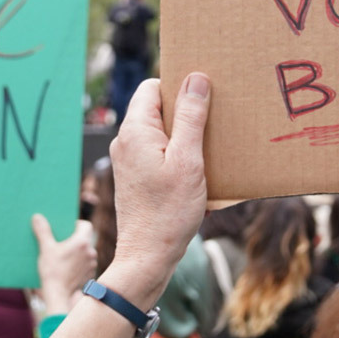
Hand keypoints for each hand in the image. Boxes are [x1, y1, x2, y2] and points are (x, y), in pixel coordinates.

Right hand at [32, 215, 96, 314]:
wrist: (59, 296)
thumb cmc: (52, 272)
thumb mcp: (46, 249)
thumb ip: (43, 231)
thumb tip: (37, 216)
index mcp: (83, 241)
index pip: (85, 225)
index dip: (76, 224)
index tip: (65, 229)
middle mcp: (91, 250)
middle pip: (85, 238)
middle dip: (74, 239)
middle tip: (61, 242)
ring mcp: (92, 263)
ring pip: (85, 252)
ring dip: (76, 252)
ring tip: (62, 256)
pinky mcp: (90, 274)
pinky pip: (85, 264)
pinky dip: (78, 263)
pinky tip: (66, 268)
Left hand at [101, 72, 210, 308]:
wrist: (147, 258)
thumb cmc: (168, 212)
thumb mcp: (187, 160)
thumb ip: (190, 117)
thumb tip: (196, 79)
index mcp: (135, 130)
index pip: (152, 86)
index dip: (178, 85)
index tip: (204, 94)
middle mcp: (126, 141)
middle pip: (157, 106)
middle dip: (185, 108)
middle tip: (212, 117)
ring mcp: (129, 158)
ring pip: (160, 128)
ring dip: (184, 131)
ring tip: (208, 143)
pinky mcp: (136, 174)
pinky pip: (158, 147)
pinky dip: (177, 149)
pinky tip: (197, 163)